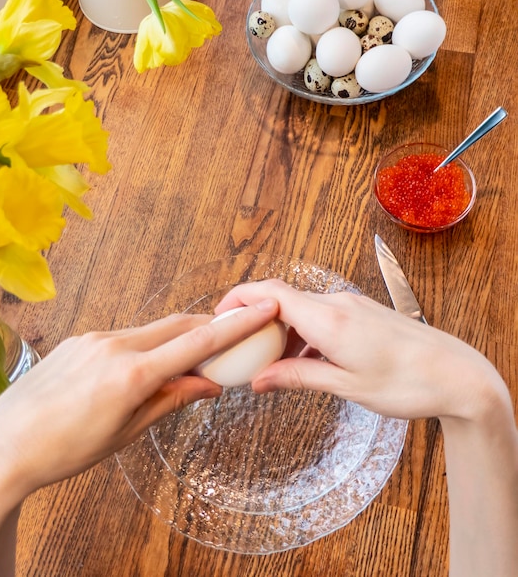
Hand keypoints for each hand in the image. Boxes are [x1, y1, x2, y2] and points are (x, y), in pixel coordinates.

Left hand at [0, 300, 278, 501]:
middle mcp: (114, 345)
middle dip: (208, 326)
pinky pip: (124, 335)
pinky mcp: (79, 340)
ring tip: (185, 362)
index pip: (196, 343)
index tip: (262, 309)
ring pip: (150, 330)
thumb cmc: (64, 450)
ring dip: (174, 339)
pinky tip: (142, 366)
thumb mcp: (126, 432)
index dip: (235, 326)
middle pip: (177, 325)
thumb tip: (209, 385)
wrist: (2, 444)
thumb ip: (170, 400)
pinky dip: (145, 345)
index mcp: (131, 374)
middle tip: (232, 336)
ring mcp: (93, 338)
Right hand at [216, 279, 508, 422]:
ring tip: (269, 361)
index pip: (270, 293)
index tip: (219, 316)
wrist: (457, 374)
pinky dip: (302, 332)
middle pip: (281, 298)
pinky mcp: (361, 313)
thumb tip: (259, 381)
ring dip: (279, 328)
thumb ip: (298, 377)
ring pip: (300, 307)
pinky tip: (303, 359)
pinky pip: (320, 314)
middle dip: (255, 318)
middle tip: (238, 345)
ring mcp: (350, 305)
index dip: (239, 298)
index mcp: (328, 319)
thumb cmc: (406, 382)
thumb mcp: (345, 385)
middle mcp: (336, 303)